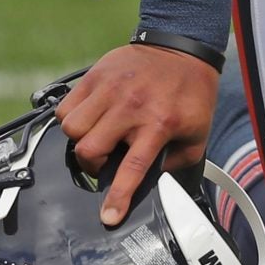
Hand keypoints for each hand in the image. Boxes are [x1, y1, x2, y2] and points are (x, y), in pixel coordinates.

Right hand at [55, 42, 218, 225]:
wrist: (182, 47)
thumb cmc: (190, 92)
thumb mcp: (197, 132)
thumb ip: (178, 161)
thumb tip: (156, 182)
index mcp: (159, 124)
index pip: (133, 168)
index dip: (118, 197)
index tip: (109, 217)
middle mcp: (131, 107)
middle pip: (90, 149)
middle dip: (92, 164)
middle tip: (104, 160)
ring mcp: (110, 89)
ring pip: (72, 127)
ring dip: (80, 140)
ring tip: (97, 137)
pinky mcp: (95, 75)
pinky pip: (66, 105)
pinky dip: (71, 117)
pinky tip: (89, 118)